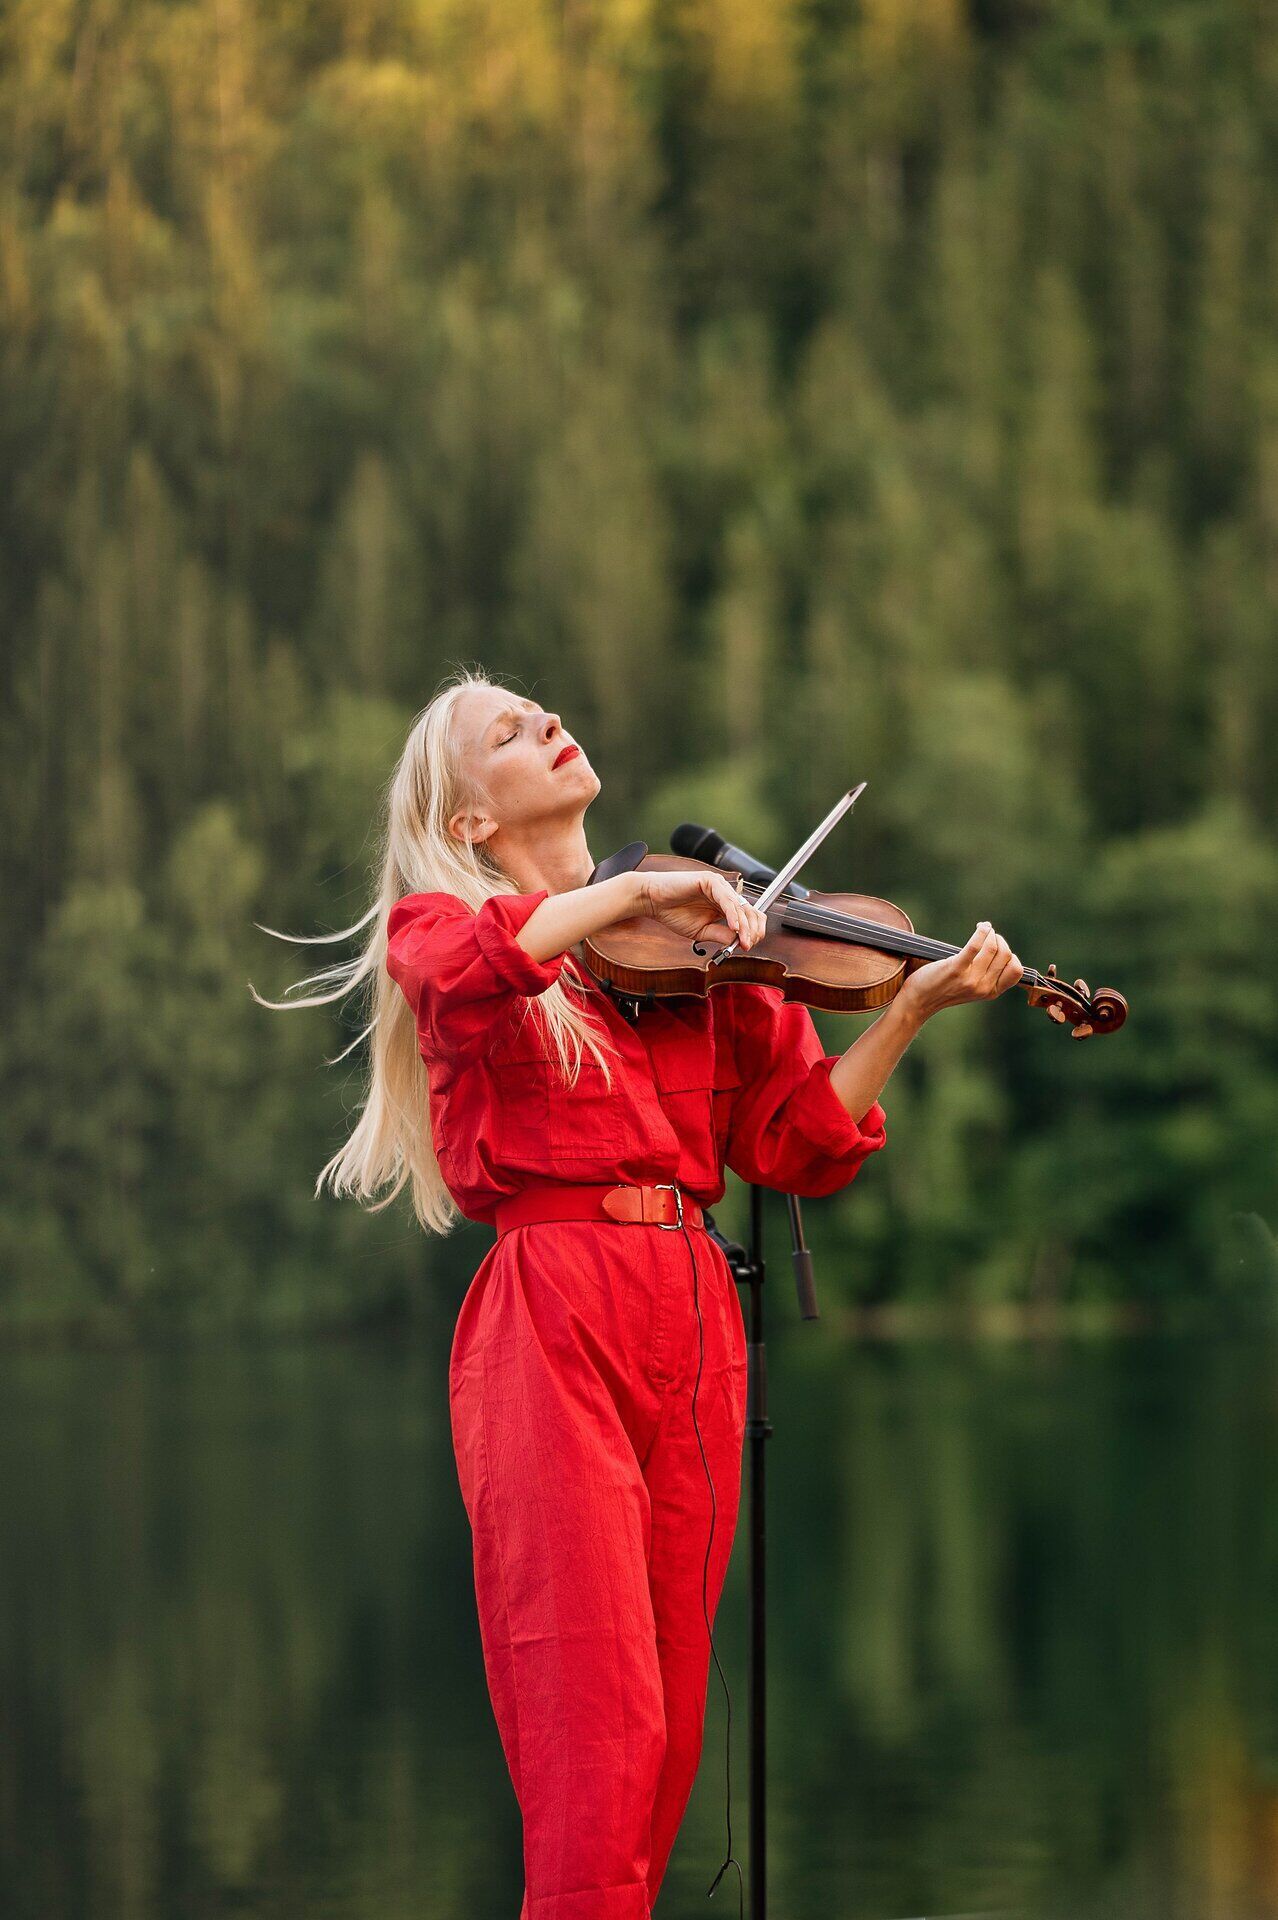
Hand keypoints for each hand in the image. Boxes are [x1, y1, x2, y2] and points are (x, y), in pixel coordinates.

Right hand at [635, 867, 767, 951]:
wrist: (652, 901)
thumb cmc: (673, 913)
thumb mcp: (701, 931)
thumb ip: (720, 934)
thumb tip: (738, 943)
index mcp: (724, 905)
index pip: (749, 917)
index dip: (752, 932)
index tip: (747, 946)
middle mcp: (725, 894)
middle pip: (750, 911)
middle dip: (751, 930)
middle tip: (747, 945)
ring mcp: (719, 886)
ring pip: (740, 906)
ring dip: (744, 926)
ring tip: (742, 940)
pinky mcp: (711, 880)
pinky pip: (726, 899)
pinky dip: (732, 915)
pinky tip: (734, 927)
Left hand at [901, 920, 1023, 1022]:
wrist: (920, 1000)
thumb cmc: (945, 989)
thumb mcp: (973, 988)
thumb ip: (988, 975)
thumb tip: (1001, 949)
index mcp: (991, 992)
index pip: (1016, 971)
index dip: (1011, 955)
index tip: (999, 948)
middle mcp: (983, 987)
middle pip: (1005, 955)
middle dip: (999, 940)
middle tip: (989, 935)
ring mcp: (970, 979)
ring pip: (993, 948)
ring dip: (990, 933)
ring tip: (983, 929)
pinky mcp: (955, 968)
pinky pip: (975, 945)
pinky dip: (981, 931)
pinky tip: (981, 927)